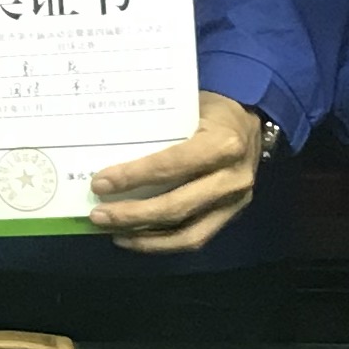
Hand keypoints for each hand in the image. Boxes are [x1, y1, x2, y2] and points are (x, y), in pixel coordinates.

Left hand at [89, 93, 265, 254]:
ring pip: (187, 233)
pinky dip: (163, 244)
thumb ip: (156, 126)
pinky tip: (135, 238)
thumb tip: (104, 143)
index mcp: (223, 144)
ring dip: (145, 237)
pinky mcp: (232, 216)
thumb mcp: (187, 105)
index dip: (134, 177)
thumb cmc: (210, 108)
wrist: (250, 119)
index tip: (100, 182)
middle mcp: (233, 178)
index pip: (171, 165)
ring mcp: (235, 202)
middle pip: (176, 206)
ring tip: (113, 232)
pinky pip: (196, 238)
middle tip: (98, 214)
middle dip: (133, 214)